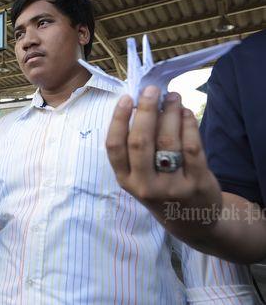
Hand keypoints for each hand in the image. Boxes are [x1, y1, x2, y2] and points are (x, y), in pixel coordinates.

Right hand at [106, 86, 221, 224]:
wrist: (192, 222)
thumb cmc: (160, 189)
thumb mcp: (139, 177)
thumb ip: (136, 149)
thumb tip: (142, 105)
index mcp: (126, 180)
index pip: (115, 147)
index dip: (119, 120)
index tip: (126, 98)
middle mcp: (145, 185)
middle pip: (140, 142)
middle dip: (146, 111)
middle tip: (151, 90)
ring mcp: (172, 186)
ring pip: (167, 141)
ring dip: (169, 113)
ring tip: (172, 97)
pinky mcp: (196, 183)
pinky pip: (191, 147)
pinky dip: (188, 125)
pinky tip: (186, 113)